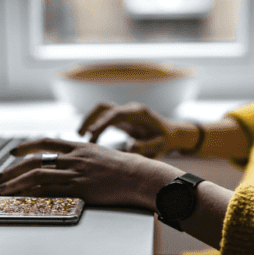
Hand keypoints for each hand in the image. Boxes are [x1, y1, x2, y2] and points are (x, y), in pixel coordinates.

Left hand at [0, 138, 183, 208]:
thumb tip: (70, 160)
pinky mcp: (79, 189)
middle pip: (35, 160)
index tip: (13, 151)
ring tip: (3, 189)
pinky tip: (23, 198)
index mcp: (79, 146)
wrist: (138, 176)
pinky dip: (33, 194)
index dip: (26, 146)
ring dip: (16, 182)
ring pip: (37, 175)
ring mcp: (75, 173)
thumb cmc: (124, 168)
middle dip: (13, 168)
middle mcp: (73, 158)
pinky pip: (50, 191)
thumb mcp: (101, 154)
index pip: (45, 142)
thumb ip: (83, 156)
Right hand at [78, 102, 198, 157]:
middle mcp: (130, 109)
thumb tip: (130, 147)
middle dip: (90, 119)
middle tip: (80, 135)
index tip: (92, 134)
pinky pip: (105, 118)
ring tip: (81, 135)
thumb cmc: (167, 140)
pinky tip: (91, 139)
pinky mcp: (123, 119)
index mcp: (139, 113)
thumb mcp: (160, 146)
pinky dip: (96, 125)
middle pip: (104, 107)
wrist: (173, 134)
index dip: (102, 123)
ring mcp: (126, 112)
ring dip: (90, 120)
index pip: (116, 114)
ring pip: (102, 110)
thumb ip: (146, 147)